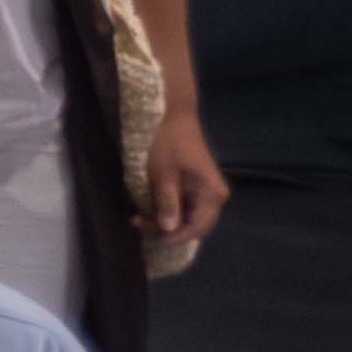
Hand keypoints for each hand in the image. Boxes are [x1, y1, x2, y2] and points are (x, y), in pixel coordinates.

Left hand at [143, 107, 233, 250]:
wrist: (171, 113)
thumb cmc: (168, 139)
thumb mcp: (164, 170)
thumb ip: (168, 200)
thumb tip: (169, 228)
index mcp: (213, 193)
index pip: (199, 227)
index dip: (178, 237)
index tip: (154, 239)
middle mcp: (213, 196)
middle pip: (194, 224)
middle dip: (168, 230)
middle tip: (140, 226)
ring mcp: (203, 192)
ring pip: (187, 217)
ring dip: (164, 220)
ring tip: (138, 218)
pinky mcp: (192, 186)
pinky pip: (182, 206)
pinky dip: (165, 210)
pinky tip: (146, 209)